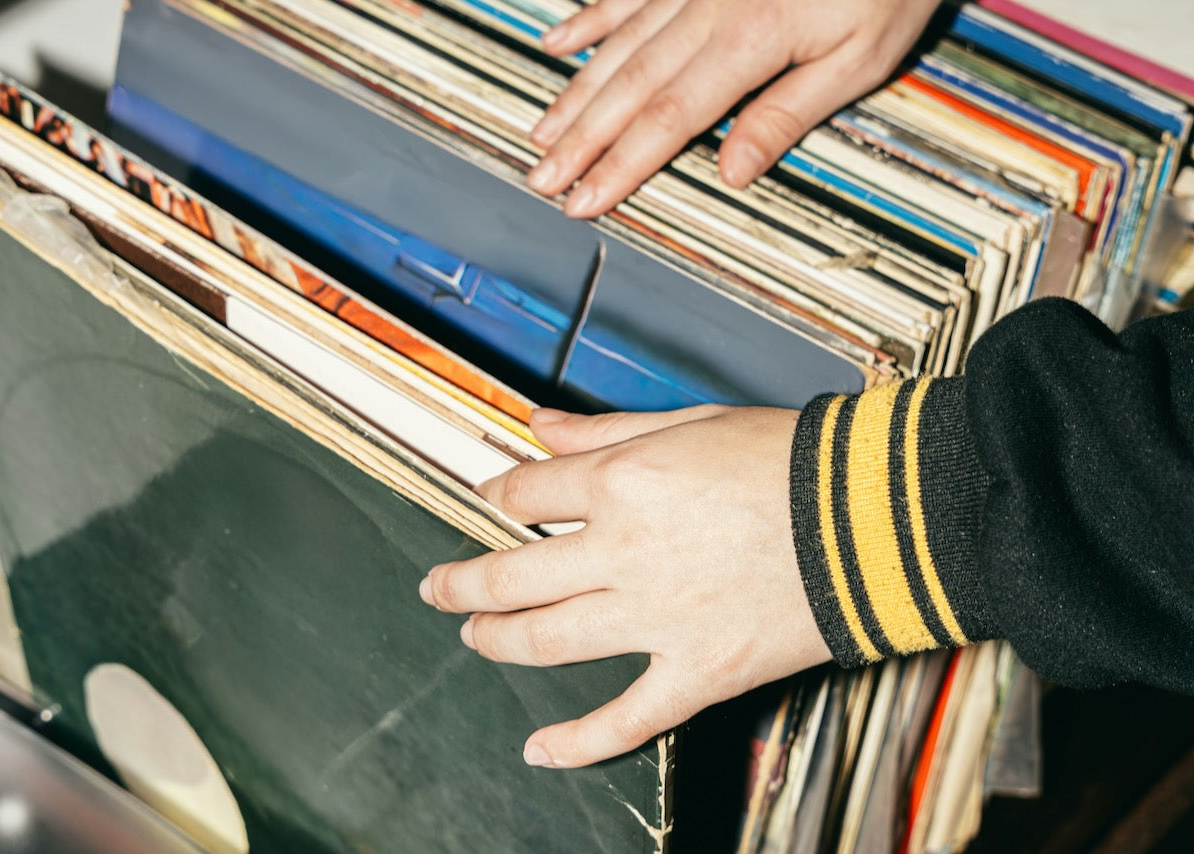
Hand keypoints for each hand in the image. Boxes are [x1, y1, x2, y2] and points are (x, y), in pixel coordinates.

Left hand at [419, 405, 832, 767]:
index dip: (498, 495)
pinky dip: (577, 742)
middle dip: (463, 583)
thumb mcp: (690, 422)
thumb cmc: (793, 461)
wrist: (879, 518)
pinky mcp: (699, 672)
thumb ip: (602, 430)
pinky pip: (625, 720)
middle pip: (512, 575)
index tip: (491, 499)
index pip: (526, 493)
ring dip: (496, 640)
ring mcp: (658, 620)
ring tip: (473, 636)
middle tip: (440, 587)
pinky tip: (539, 748)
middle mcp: (624, 553)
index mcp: (621, 483)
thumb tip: (538, 424)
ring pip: (546, 641)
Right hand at [527, 0, 941, 217]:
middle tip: (543, 179)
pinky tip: (559, 41)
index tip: (584, 200)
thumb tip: (731, 172)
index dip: (621, 165)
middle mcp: (708, 7)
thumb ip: (789, 112)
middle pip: (631, 85)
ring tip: (543, 133)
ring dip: (578, 92)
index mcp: (749, 40)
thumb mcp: (861, 57)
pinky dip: (593, 17)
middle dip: (583, 139)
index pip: (669, 118)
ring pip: (621, 43)